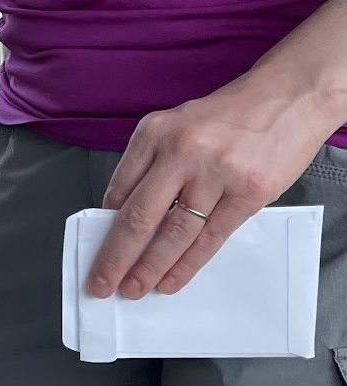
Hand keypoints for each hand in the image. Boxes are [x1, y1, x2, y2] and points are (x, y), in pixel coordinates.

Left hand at [90, 76, 334, 298]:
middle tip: (102, 283)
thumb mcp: (178, 124)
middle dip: (115, 256)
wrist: (288, 96)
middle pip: (138, 216)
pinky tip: (172, 280)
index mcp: (155, 132)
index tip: (96, 249)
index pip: (119, 189)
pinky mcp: (247, 192)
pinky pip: (210, 238)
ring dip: (149, 268)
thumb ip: (153, 163)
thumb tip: (126, 211)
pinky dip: (187, 265)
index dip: (105, 226)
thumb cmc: (231, 114)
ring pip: (173, 233)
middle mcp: (180, 151)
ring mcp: (215, 173)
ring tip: (134, 289)